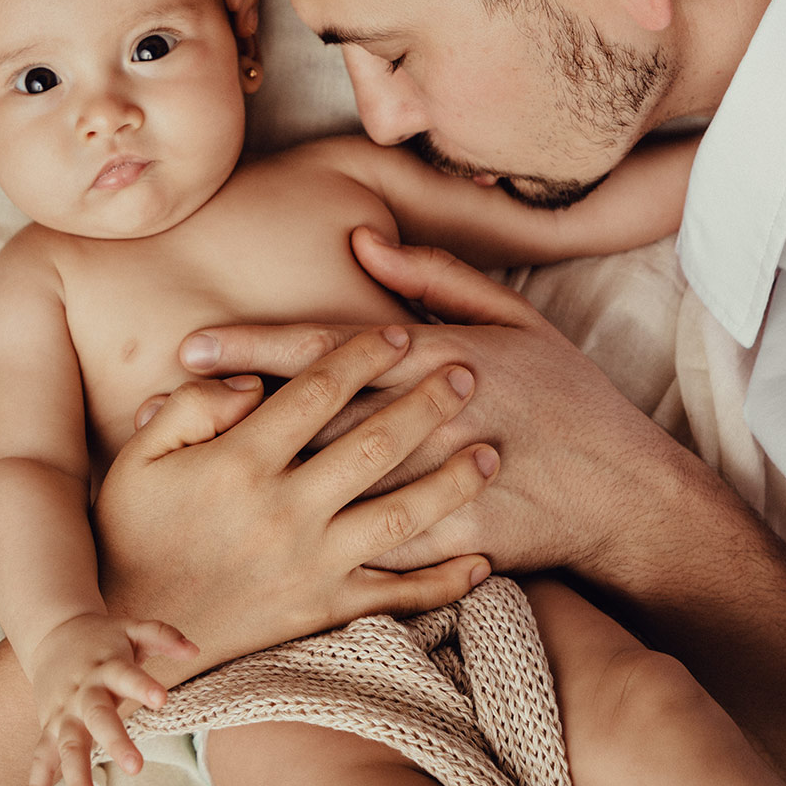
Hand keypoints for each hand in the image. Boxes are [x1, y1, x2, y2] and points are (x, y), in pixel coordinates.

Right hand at [24, 613, 194, 785]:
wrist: (53, 632)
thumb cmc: (102, 639)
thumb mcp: (132, 629)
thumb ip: (162, 636)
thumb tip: (195, 649)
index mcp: (107, 667)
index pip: (126, 675)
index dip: (142, 686)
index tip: (161, 700)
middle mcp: (83, 692)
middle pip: (97, 717)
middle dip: (115, 741)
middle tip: (135, 767)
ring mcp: (63, 713)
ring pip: (67, 747)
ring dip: (77, 779)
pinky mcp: (48, 727)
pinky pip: (40, 759)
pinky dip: (37, 785)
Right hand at [93, 328, 495, 679]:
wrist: (130, 635)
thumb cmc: (130, 533)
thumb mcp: (138, 458)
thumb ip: (192, 407)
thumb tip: (252, 382)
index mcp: (239, 462)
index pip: (316, 393)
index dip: (360, 356)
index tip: (396, 334)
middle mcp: (284, 510)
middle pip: (375, 445)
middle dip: (427, 403)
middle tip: (465, 373)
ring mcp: (310, 564)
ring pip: (401, 516)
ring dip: (453, 481)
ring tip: (491, 452)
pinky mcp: (322, 610)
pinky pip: (398, 597)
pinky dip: (445, 582)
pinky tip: (483, 561)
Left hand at [176, 229, 708, 587]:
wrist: (629, 496)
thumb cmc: (568, 400)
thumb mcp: (517, 319)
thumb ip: (436, 276)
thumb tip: (362, 238)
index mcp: (442, 359)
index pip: (330, 349)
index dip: (255, 347)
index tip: (192, 348)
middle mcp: (432, 421)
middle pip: (311, 414)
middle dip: (231, 410)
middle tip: (156, 410)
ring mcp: (438, 487)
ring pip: (328, 482)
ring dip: (254, 477)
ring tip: (186, 478)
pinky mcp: (448, 544)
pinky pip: (369, 547)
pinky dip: (311, 542)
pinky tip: (253, 543)